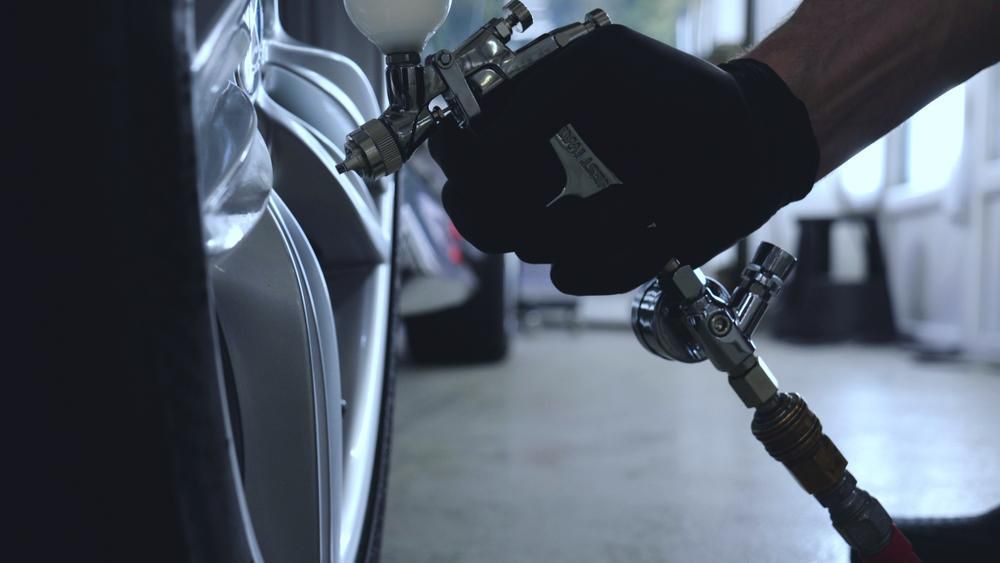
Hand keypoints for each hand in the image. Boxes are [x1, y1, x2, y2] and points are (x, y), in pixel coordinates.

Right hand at [429, 25, 817, 294]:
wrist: (745, 144)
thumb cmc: (674, 95)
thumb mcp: (596, 68)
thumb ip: (528, 99)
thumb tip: (483, 147)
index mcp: (519, 127)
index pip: (453, 154)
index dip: (474, 161)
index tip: (535, 153)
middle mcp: (531, 180)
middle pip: (473, 216)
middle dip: (517, 205)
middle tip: (565, 182)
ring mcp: (561, 224)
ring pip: (527, 247)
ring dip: (590, 221)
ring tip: (637, 194)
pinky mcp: (595, 261)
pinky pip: (572, 275)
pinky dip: (616, 251)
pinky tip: (651, 225)